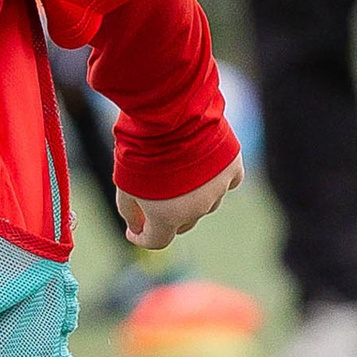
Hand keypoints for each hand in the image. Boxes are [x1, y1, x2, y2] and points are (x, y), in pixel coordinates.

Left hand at [117, 159, 242, 252]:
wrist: (169, 115)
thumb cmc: (141, 150)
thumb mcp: (123, 185)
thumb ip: (130, 212)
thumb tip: (136, 228)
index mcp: (168, 218)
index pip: (157, 241)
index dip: (142, 238)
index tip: (134, 231)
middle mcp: (197, 209)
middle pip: (183, 223)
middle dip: (168, 217)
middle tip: (155, 200)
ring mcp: (218, 189)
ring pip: (206, 203)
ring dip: (192, 198)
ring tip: (178, 175)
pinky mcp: (233, 168)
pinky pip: (227, 182)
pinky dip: (216, 180)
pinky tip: (204, 168)